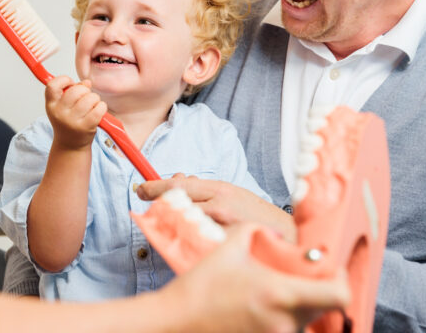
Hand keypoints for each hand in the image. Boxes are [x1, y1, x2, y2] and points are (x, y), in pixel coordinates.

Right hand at [45, 75, 106, 150]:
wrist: (70, 146)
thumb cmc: (68, 122)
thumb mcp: (63, 107)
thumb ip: (72, 91)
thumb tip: (87, 82)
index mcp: (51, 105)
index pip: (52, 85)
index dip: (64, 80)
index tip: (71, 84)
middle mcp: (59, 113)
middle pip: (76, 90)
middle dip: (85, 90)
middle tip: (85, 97)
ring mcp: (72, 121)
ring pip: (90, 98)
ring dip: (95, 99)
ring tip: (92, 105)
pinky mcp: (86, 127)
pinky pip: (99, 108)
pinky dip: (101, 107)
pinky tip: (98, 110)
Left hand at [137, 174, 295, 240]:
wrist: (286, 234)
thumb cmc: (253, 213)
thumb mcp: (231, 193)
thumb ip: (204, 189)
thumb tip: (177, 179)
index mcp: (220, 189)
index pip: (179, 185)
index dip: (155, 186)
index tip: (140, 188)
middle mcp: (219, 205)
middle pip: (176, 201)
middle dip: (158, 201)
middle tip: (146, 200)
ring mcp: (221, 227)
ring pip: (184, 222)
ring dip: (172, 220)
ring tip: (171, 221)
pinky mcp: (223, 245)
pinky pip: (196, 243)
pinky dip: (188, 239)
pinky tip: (188, 239)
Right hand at [162, 223, 349, 332]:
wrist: (175, 323)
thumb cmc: (199, 288)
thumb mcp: (228, 249)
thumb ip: (255, 232)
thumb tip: (272, 233)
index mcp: (279, 294)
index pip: (338, 295)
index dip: (340, 281)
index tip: (331, 270)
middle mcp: (284, 322)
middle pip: (322, 309)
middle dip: (313, 292)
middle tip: (293, 279)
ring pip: (302, 322)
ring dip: (292, 308)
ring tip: (264, 296)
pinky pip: (283, 332)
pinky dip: (277, 321)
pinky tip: (255, 311)